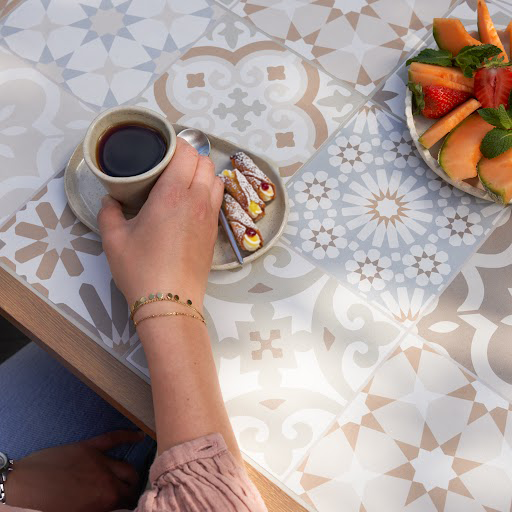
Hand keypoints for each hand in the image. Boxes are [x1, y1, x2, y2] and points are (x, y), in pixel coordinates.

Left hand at [5, 430, 143, 511]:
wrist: (24, 488)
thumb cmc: (46, 507)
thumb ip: (100, 510)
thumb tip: (111, 507)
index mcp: (105, 499)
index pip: (128, 501)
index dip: (130, 504)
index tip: (129, 506)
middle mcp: (107, 478)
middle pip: (131, 482)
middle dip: (132, 489)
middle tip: (129, 495)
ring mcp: (99, 460)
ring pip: (126, 465)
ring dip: (132, 473)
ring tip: (132, 478)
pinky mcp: (89, 447)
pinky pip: (113, 438)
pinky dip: (128, 436)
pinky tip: (139, 436)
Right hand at [98, 138, 223, 308]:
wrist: (170, 302)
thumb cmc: (141, 270)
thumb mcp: (113, 239)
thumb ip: (109, 212)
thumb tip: (110, 200)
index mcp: (172, 195)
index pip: (186, 153)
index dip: (176, 144)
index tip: (161, 149)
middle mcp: (197, 201)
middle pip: (204, 161)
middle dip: (189, 156)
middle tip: (169, 165)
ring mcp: (210, 217)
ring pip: (216, 179)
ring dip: (202, 173)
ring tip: (182, 181)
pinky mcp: (215, 232)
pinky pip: (217, 199)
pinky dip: (208, 191)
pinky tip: (190, 203)